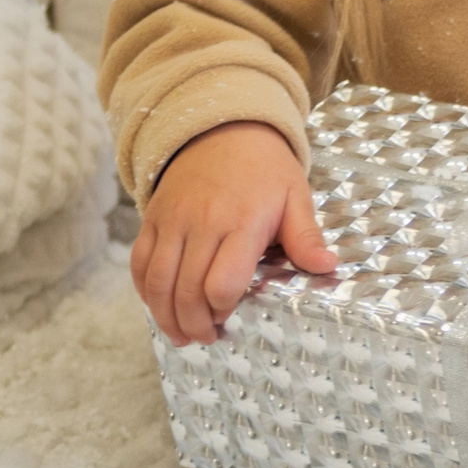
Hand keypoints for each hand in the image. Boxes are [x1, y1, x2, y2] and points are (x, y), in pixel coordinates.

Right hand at [131, 121, 336, 345]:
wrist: (223, 130)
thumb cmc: (265, 169)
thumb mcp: (296, 196)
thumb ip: (306, 236)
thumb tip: (327, 267)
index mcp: (242, 222)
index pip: (222, 281)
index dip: (223, 308)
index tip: (231, 319)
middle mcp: (202, 223)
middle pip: (186, 289)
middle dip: (194, 323)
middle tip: (206, 338)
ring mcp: (172, 221)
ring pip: (157, 281)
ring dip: (164, 315)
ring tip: (181, 334)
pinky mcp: (152, 218)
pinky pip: (139, 262)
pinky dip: (144, 290)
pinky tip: (158, 306)